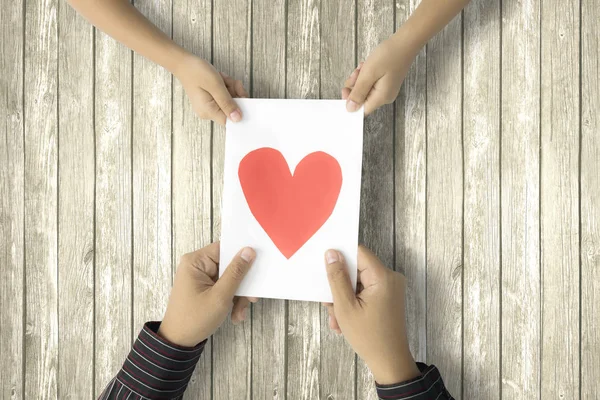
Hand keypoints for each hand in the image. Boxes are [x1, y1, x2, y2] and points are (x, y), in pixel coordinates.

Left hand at [158, 243, 257, 346]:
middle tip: (251, 299)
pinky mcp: (204, 287)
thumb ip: (236, 272)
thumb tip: (248, 251)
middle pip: (229, 265)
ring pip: (229, 278)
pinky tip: (235, 314)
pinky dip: (231, 299)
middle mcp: (197, 265)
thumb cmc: (194, 320)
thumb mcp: (220, 296)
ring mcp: (201, 277)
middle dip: (241, 284)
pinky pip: (224, 286)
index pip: (224, 248)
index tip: (257, 265)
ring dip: (238, 295)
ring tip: (240, 312)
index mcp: (195, 262)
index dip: (242, 255)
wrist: (178, 342)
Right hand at [174, 54, 248, 124]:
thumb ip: (228, 103)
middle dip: (235, 94)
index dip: (240, 110)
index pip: (230, 120)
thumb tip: (238, 118)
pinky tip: (221, 79)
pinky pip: (225, 96)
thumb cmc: (197, 72)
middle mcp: (208, 112)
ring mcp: (209, 106)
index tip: (242, 96)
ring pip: (230, 101)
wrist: (184, 63)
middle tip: (232, 82)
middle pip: (232, 109)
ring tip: (223, 78)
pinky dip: (226, 87)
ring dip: (231, 88)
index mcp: (208, 111)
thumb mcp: (216, 86)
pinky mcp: (211, 100)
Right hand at [322, 246, 419, 383]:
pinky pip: (365, 292)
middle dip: (340, 286)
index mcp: (382, 277)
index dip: (341, 257)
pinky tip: (344, 321)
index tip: (325, 268)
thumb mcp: (345, 307)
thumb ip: (337, 278)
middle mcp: (390, 278)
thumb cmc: (369, 337)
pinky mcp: (387, 297)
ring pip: (358, 283)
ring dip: (344, 299)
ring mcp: (390, 288)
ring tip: (337, 319)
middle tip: (330, 305)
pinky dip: (353, 303)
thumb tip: (332, 253)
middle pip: (357, 269)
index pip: (358, 252)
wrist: (390, 362)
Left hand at [342, 30, 418, 114]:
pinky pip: (369, 83)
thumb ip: (358, 92)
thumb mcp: (369, 73)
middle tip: (357, 72)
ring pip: (364, 89)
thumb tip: (350, 109)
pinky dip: (365, 75)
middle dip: (355, 86)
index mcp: (381, 98)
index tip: (346, 89)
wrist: (405, 42)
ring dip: (359, 78)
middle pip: (361, 99)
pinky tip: (367, 66)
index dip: (351, 102)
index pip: (361, 110)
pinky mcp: (385, 82)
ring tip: (364, 67)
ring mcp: (385, 89)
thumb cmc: (389, 55)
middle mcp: (384, 97)